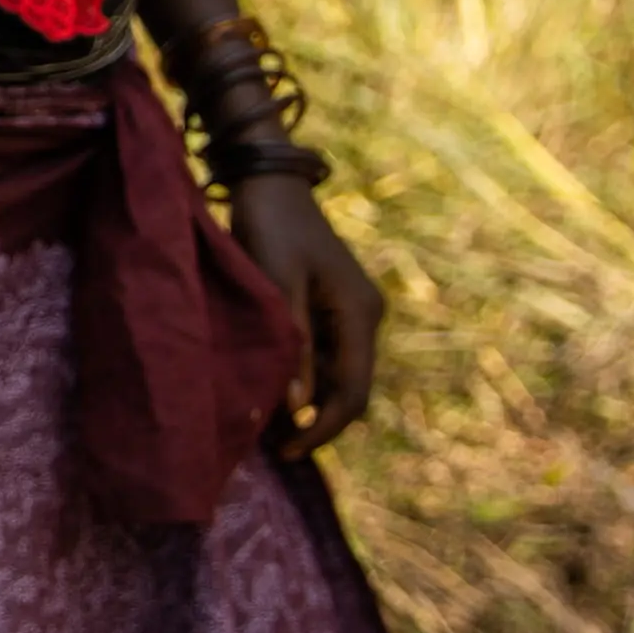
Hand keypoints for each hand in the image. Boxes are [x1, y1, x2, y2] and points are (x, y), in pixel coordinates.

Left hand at [229, 171, 381, 453]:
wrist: (270, 182)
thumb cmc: (271, 226)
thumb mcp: (277, 283)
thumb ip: (292, 343)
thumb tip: (297, 406)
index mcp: (360, 314)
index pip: (352, 392)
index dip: (323, 427)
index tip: (289, 450)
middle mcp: (365, 317)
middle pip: (350, 389)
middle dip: (316, 421)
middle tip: (274, 447)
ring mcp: (351, 312)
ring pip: (337, 375)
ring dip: (310, 402)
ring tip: (268, 425)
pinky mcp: (332, 307)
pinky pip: (325, 356)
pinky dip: (304, 379)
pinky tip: (274, 390)